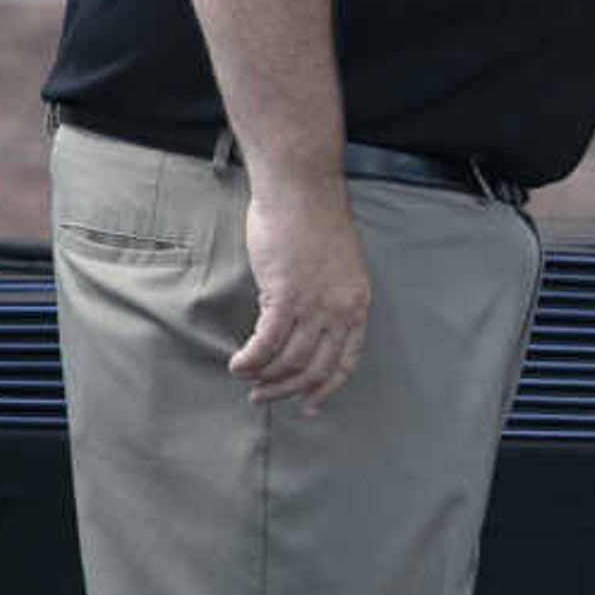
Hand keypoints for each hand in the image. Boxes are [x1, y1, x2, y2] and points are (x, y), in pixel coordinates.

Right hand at [229, 177, 369, 413]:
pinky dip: (250, 361)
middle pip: (315, 368)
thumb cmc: (314, 219)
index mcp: (357, 303)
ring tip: (247, 381)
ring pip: (289, 360)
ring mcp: (314, 305)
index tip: (309, 405)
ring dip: (265, 377)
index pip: (346, 361)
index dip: (326, 387)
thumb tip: (306, 324)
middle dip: (287, 389)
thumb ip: (327, 297)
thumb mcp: (336, 265)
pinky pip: (266, 344)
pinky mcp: (285, 296)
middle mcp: (340, 310)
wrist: (301, 190)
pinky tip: (237, 365)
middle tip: (264, 397)